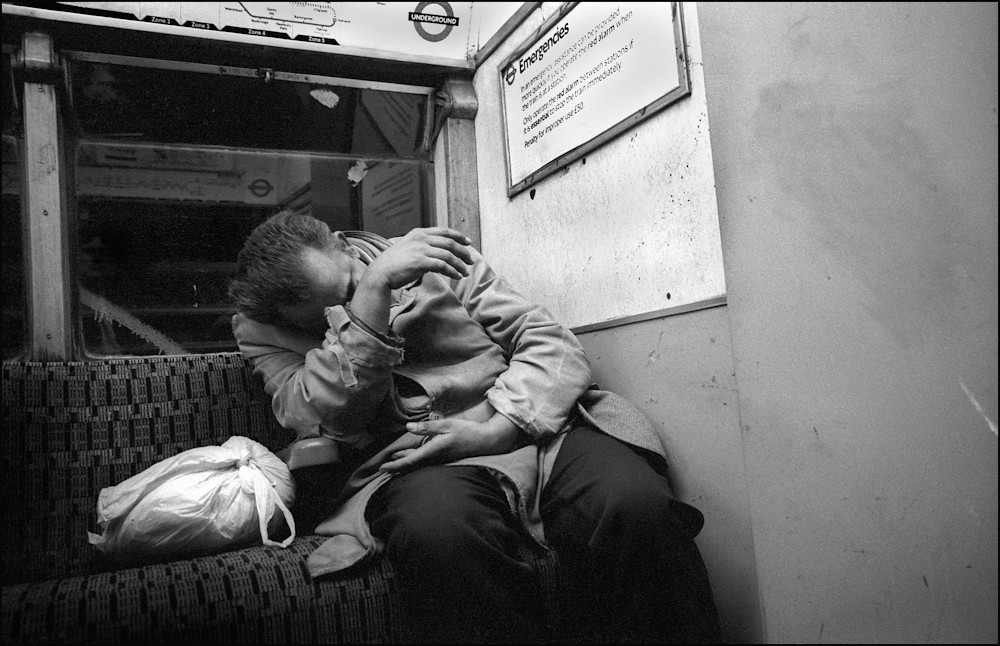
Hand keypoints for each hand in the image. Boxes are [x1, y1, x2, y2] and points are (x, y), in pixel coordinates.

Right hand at [362, 227, 473, 290]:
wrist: (381, 272)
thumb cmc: (394, 263)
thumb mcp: (408, 247)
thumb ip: (423, 246)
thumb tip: (440, 254)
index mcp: (419, 233)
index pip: (444, 231)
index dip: (459, 236)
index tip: (469, 243)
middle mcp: (421, 239)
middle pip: (450, 242)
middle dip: (463, 252)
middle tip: (471, 261)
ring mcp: (421, 249)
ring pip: (448, 255)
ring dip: (460, 265)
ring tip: (465, 272)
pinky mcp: (420, 262)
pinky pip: (443, 266)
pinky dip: (452, 271)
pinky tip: (456, 276)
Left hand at [379, 413, 520, 473]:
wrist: (485, 441)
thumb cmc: (467, 431)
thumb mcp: (446, 424)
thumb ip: (427, 426)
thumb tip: (409, 428)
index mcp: (434, 451)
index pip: (410, 461)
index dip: (395, 466)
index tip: (382, 468)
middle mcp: (435, 459)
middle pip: (411, 466)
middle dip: (397, 466)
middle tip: (382, 467)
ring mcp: (440, 461)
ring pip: (418, 464)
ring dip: (405, 462)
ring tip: (393, 458)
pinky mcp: (444, 459)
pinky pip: (425, 462)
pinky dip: (415, 459)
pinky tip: (411, 454)